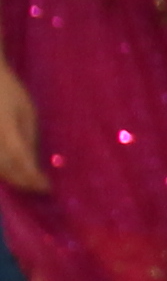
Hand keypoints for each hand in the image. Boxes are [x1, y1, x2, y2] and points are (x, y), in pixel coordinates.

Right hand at [0, 65, 38, 194]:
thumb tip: (35, 164)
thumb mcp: (26, 112)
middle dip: (23, 182)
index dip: (32, 178)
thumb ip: (28, 138)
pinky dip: (1, 170)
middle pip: (4, 169)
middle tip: (39, 188)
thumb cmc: (8, 92)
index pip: (19, 160)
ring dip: (11, 178)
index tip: (47, 187)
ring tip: (28, 181)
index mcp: (5, 128)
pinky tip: (12, 171)